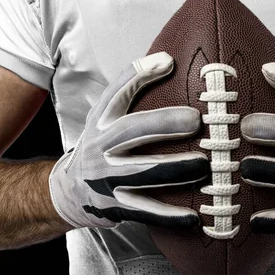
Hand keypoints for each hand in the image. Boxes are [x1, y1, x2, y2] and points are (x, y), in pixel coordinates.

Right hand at [49, 51, 208, 228]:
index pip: (116, 91)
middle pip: (131, 130)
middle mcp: (100, 146)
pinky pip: (146, 211)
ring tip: (205, 165)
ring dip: (175, 169)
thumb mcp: (106, 115)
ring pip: (143, 172)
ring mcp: (107, 178)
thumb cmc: (100, 144)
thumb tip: (168, 58)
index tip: (169, 63)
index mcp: (101, 121)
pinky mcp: (116, 206)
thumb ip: (132, 88)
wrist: (69, 190)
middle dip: (164, 124)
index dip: (140, 74)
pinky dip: (170, 215)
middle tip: (196, 120)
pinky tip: (195, 216)